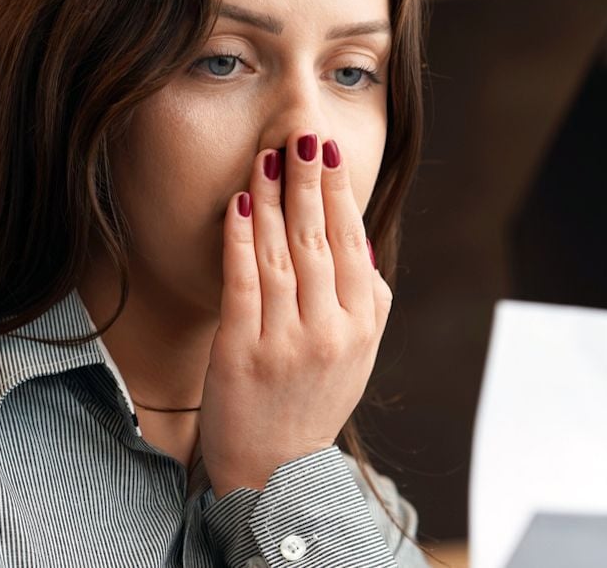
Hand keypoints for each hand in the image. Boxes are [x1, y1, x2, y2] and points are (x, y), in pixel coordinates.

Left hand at [199, 130, 392, 494]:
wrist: (277, 471)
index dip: (339, 193)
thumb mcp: (360, 352)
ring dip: (272, 198)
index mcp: (363, 324)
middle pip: (319, 240)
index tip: (327, 152)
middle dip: (307, 182)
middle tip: (299, 135)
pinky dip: (241, 238)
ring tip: (265, 156)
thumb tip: (358, 233)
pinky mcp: (242, 352)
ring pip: (282, 253)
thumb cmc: (316, 400)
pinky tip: (240, 203)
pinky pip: (243, 282)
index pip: (353, 243)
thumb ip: (366, 295)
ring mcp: (286, 342)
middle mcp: (330, 331)